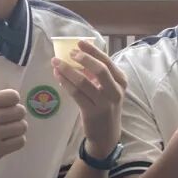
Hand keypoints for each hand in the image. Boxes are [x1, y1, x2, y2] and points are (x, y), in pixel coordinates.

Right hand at [0, 60, 27, 167]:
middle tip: (7, 119)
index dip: (12, 101)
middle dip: (17, 115)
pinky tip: (7, 140)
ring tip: (7, 129)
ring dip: (18, 128)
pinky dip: (17, 141)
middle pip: (20, 111)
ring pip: (22, 127)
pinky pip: (21, 142)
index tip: (4, 106)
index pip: (14, 96)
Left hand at [51, 40, 125, 156]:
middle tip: (69, 53)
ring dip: (68, 70)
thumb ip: (98, 74)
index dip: (92, 51)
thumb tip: (78, 56)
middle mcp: (116, 91)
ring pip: (84, 82)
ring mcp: (105, 103)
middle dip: (83, 58)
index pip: (107, 61)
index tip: (79, 43)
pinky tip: (58, 76)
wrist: (107, 134)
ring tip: (56, 63)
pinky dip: (65, 82)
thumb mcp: (108, 89)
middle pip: (100, 69)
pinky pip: (76, 94)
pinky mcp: (92, 112)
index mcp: (121, 81)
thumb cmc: (105, 107)